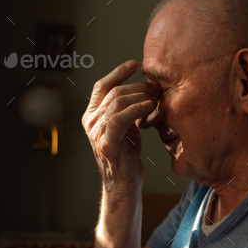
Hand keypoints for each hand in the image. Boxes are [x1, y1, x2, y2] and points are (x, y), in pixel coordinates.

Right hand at [82, 60, 161, 189]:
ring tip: (155, 98)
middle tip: (156, 89)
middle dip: (138, 87)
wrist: (124, 183)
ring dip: (140, 96)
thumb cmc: (127, 155)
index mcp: (93, 115)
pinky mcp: (107, 143)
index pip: (102, 86)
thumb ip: (127, 109)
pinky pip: (120, 119)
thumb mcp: (126, 127)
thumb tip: (145, 90)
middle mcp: (91, 121)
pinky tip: (149, 107)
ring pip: (117, 102)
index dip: (117, 72)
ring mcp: (97, 132)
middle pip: (115, 92)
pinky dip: (136, 110)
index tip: (134, 64)